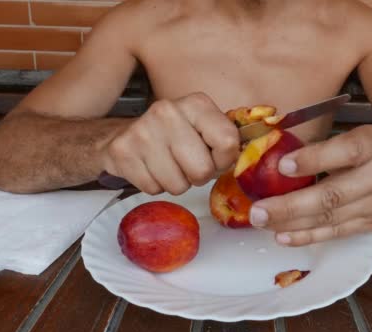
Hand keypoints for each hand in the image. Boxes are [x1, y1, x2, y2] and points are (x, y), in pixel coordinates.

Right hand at [103, 92, 239, 194]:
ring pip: (178, 185)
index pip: (228, 143)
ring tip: (167, 164)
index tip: (213, 156)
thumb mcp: (204, 127)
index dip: (223, 160)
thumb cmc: (174, 136)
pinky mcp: (123, 152)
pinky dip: (155, 185)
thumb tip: (248, 159)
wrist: (123, 135)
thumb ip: (228, 139)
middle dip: (198, 175)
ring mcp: (142, 131)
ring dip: (176, 182)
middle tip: (187, 163)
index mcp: (196, 103)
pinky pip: (153, 189)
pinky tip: (150, 168)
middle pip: (202, 170)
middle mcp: (167, 111)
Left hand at [249, 125, 371, 245]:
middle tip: (258, 210)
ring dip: (292, 223)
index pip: (345, 151)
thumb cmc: (369, 151)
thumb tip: (270, 158)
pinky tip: (282, 236)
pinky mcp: (370, 225)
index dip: (313, 160)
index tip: (282, 166)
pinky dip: (306, 236)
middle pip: (333, 194)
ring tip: (262, 222)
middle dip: (290, 205)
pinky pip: (334, 233)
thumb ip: (321, 147)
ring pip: (330, 218)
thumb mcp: (353, 136)